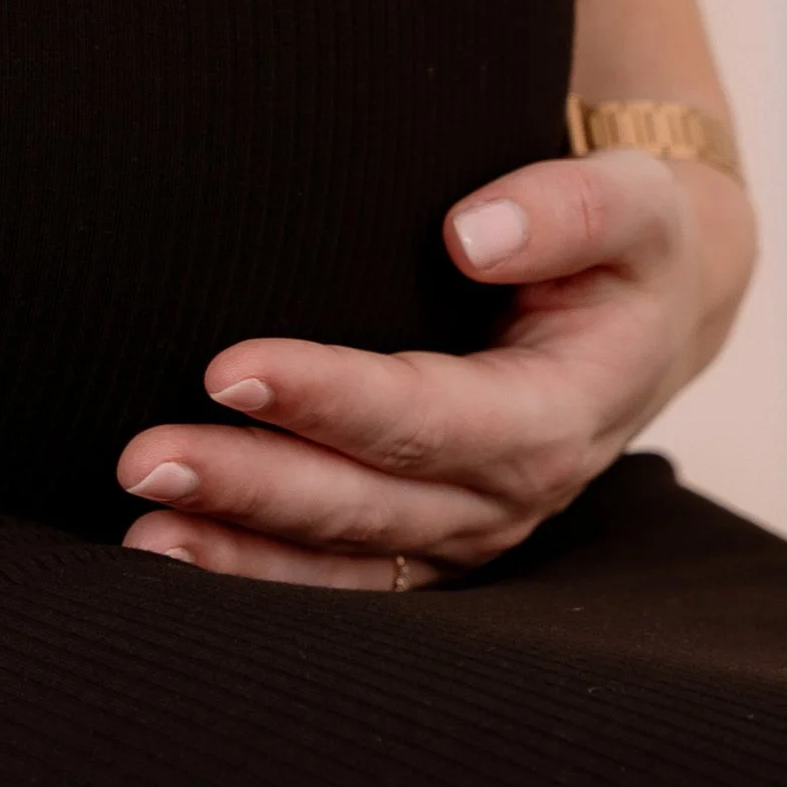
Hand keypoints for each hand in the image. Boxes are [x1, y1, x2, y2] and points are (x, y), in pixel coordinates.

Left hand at [117, 150, 757, 588]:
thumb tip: (470, 234)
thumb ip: (570, 209)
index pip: (428, 416)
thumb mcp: (635, 208)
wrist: (646, 315)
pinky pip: (338, 579)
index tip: (228, 368)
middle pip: (364, 502)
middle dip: (250, 485)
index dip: (328, 397)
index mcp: (554, 415)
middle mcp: (507, 494)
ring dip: (236, 550)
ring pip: (341, 559)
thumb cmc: (625, 251)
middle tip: (142, 458)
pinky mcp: (425, 545)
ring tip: (140, 529)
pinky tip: (171, 558)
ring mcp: (463, 533)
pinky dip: (254, 577)